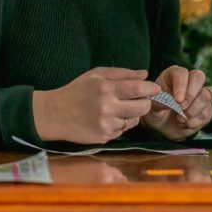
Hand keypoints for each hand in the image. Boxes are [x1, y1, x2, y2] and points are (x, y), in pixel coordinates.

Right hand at [33, 67, 159, 143]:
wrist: (55, 114)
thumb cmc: (77, 91)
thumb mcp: (96, 75)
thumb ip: (122, 74)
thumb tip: (144, 74)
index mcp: (105, 89)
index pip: (138, 89)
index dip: (151, 89)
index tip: (155, 88)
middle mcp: (107, 108)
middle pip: (142, 108)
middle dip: (145, 103)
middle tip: (140, 99)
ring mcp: (105, 124)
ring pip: (134, 120)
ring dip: (132, 114)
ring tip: (119, 108)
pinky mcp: (104, 137)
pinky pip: (122, 130)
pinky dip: (120, 124)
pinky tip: (109, 118)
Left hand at [141, 65, 211, 139]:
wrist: (162, 126)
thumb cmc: (155, 111)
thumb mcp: (151, 106)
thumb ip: (159, 102)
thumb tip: (171, 103)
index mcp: (174, 75)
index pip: (182, 73)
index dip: (181, 85)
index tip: (177, 99)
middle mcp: (189, 81)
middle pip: (199, 77)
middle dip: (191, 95)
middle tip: (181, 108)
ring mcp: (199, 94)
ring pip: (206, 95)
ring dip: (193, 110)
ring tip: (180, 119)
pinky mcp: (205, 108)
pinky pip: (207, 112)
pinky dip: (196, 121)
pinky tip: (185, 124)